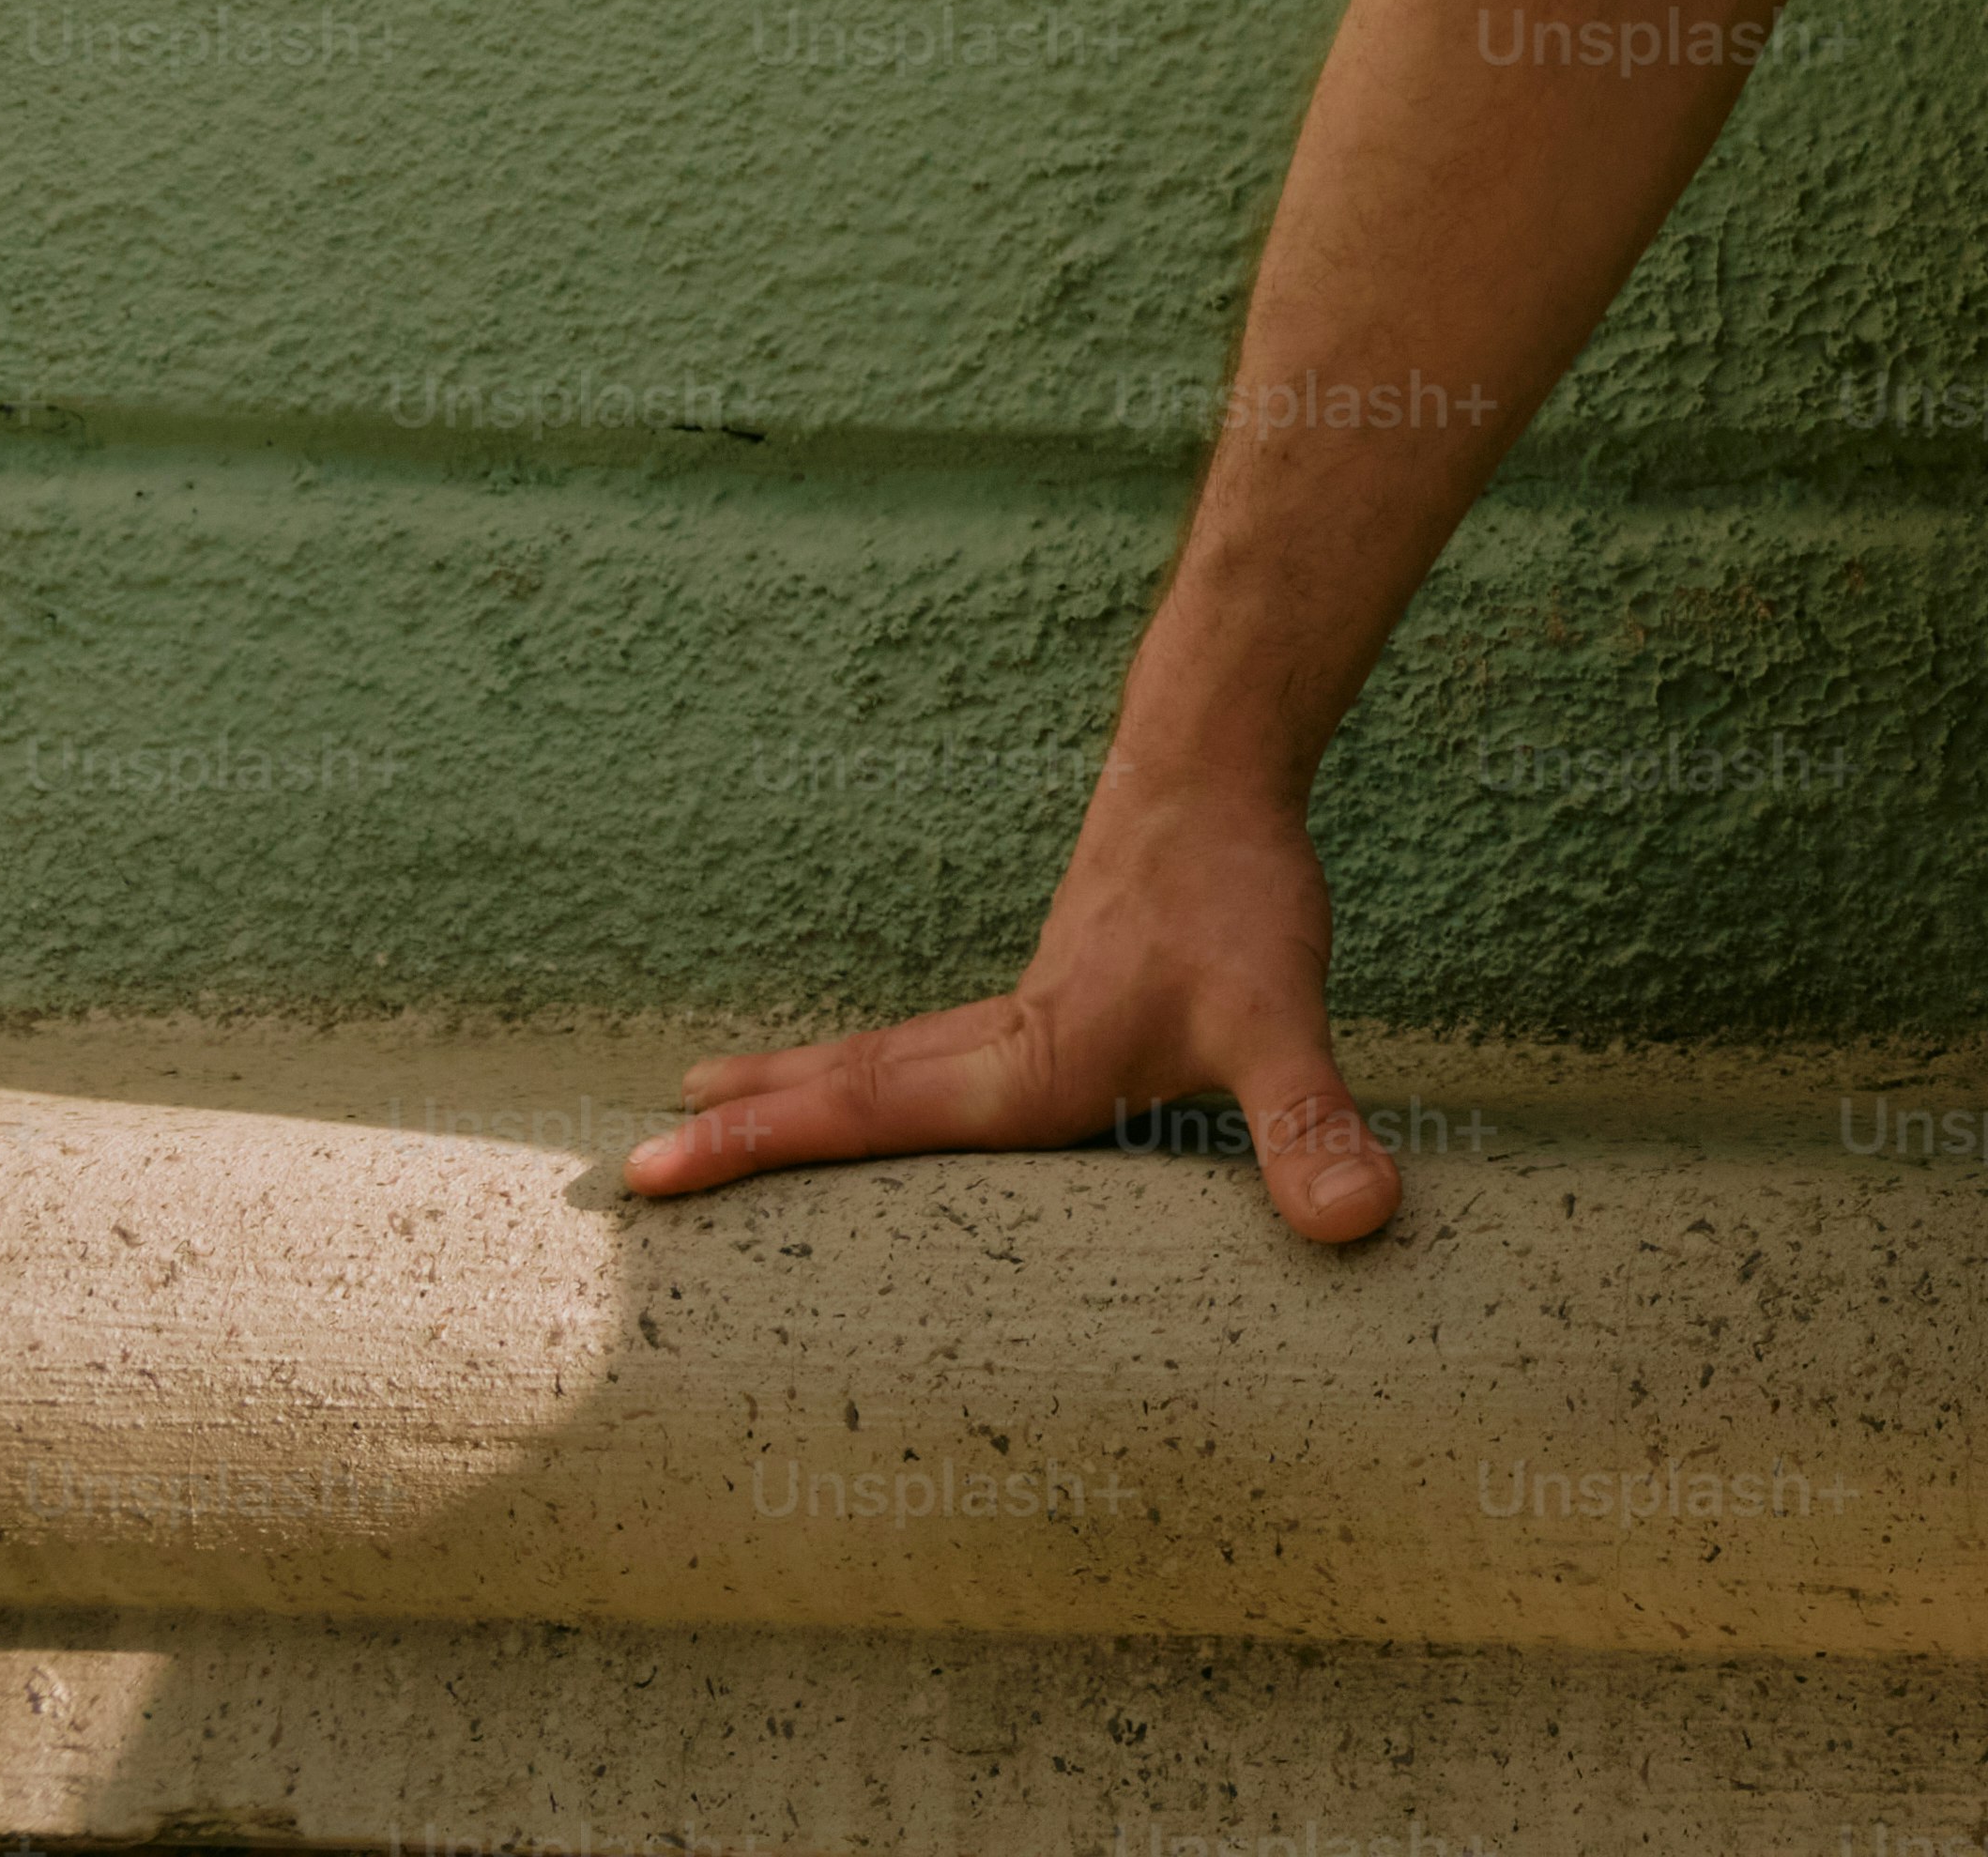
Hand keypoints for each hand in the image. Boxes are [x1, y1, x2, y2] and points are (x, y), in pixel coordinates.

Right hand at [618, 765, 1405, 1245]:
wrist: (1219, 765)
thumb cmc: (1240, 896)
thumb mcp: (1285, 1022)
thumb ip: (1311, 1123)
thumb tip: (1362, 1222)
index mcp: (1023, 1071)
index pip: (871, 1120)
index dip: (764, 1149)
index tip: (647, 1170)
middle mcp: (998, 1045)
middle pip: (850, 1092)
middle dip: (744, 1133)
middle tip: (625, 1170)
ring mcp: (1017, 1012)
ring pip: (882, 1060)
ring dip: (794, 1091)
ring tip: (701, 1101)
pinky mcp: (1050, 987)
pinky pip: (932, 1045)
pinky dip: (871, 1067)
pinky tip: (872, 1072)